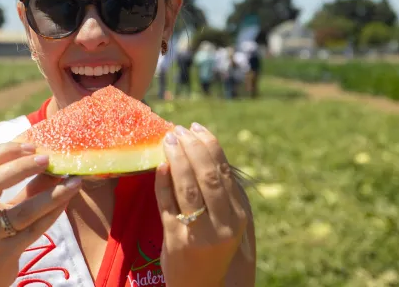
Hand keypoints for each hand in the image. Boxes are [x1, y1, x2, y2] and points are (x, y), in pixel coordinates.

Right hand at [0, 142, 81, 286]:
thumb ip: (21, 188)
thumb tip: (53, 164)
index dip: (5, 151)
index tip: (31, 145)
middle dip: (21, 167)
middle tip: (48, 158)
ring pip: (21, 210)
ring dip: (52, 193)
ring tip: (73, 181)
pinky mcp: (3, 255)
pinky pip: (34, 230)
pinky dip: (53, 212)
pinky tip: (66, 201)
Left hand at [154, 123, 248, 286]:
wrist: (198, 286)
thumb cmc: (209, 248)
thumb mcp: (224, 223)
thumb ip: (219, 193)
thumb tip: (203, 149)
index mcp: (238, 217)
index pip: (224, 172)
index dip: (210, 145)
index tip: (197, 128)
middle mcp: (223, 225)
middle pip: (207, 176)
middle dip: (192, 147)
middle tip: (179, 131)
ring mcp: (199, 232)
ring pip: (187, 186)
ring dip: (176, 158)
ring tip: (169, 140)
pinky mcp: (176, 239)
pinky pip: (167, 202)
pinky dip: (163, 181)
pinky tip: (160, 165)